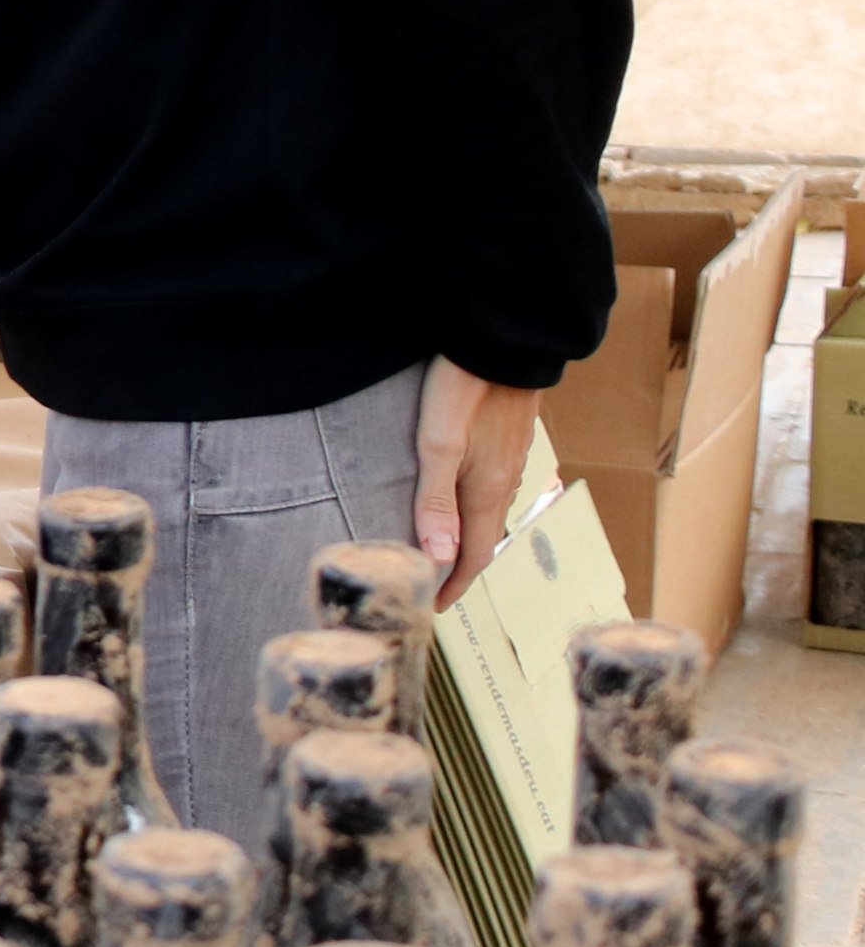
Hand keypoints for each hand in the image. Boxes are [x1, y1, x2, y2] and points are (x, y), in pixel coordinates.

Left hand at [411, 359, 538, 602]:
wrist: (503, 339)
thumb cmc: (465, 388)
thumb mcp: (438, 444)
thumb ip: (436, 501)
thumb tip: (438, 559)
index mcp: (488, 490)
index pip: (474, 555)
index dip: (455, 584)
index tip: (435, 607)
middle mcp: (506, 479)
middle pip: (484, 536)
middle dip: (461, 566)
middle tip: (436, 585)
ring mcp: (511, 457)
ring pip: (490, 510)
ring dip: (470, 536)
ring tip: (445, 548)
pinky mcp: (509, 436)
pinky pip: (494, 485)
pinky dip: (476, 506)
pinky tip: (462, 498)